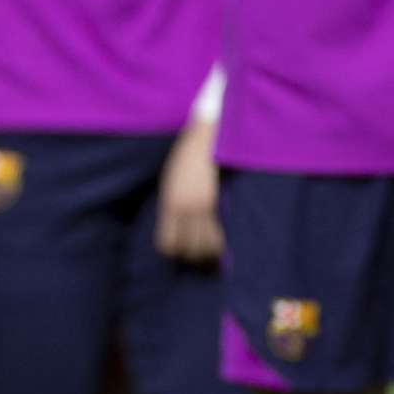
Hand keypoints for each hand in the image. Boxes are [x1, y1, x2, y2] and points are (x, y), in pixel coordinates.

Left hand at [156, 117, 224, 264]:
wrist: (209, 137)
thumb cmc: (190, 158)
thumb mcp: (173, 181)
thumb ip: (175, 204)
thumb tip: (180, 227)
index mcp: (169, 202)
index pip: (168, 244)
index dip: (177, 252)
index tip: (184, 251)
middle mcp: (182, 207)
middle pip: (188, 249)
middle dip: (197, 257)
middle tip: (204, 257)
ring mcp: (200, 205)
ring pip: (206, 246)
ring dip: (211, 253)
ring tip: (216, 253)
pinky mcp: (216, 201)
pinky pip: (218, 233)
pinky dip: (221, 243)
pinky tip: (224, 244)